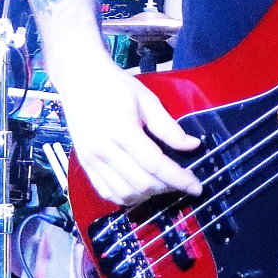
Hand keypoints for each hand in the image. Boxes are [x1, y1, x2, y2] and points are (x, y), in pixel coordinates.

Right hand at [50, 56, 202, 205]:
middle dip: (168, 188)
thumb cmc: (116, 86)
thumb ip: (169, 127)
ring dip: (148, 195)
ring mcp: (91, 160)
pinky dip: (127, 197)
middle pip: (142, 183)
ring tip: (163, 185)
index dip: (180, 178)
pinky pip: (107, 193)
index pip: (156, 164)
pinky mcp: (85, 165)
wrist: (80, 80)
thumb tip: (192, 146)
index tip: (197, 186)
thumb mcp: (147, 100)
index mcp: (122, 130)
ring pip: (125, 193)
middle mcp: (104, 150)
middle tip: (182, 181)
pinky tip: (140, 189)